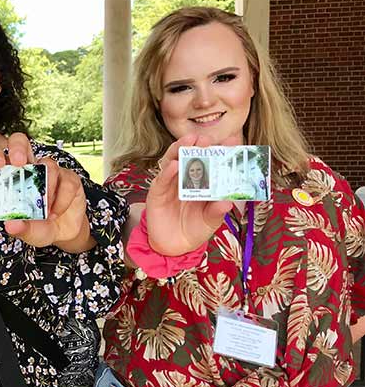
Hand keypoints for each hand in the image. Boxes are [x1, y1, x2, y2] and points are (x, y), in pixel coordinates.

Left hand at [0, 133, 91, 250]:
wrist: (63, 234)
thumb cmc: (38, 227)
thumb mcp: (27, 231)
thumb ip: (20, 228)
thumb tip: (11, 225)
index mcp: (12, 178)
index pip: (0, 158)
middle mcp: (30, 169)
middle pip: (21, 142)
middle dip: (18, 148)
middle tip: (18, 163)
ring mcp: (51, 171)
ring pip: (48, 165)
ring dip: (46, 189)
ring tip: (45, 211)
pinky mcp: (69, 178)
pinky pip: (67, 182)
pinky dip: (62, 200)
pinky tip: (55, 213)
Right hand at [145, 134, 236, 255]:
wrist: (174, 247)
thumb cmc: (194, 229)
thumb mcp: (210, 222)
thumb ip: (216, 211)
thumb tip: (227, 202)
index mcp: (203, 182)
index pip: (211, 162)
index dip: (219, 152)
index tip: (230, 142)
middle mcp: (186, 179)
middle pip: (191, 156)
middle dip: (198, 145)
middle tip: (206, 139)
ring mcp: (170, 184)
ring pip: (173, 161)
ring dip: (180, 150)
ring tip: (189, 142)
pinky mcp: (157, 193)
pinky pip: (162, 180)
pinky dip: (167, 172)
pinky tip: (173, 165)